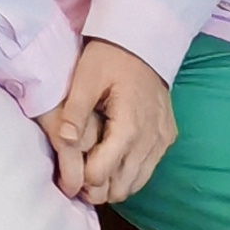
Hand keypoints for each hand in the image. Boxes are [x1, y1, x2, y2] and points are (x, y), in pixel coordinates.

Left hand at [43, 38, 175, 207]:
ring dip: (114, 184)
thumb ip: (75, 112)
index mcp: (129, 126)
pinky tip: (113, 162)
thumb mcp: (86, 78)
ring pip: (137, 182)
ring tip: (92, 173)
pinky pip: (148, 168)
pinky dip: (131, 173)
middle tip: (78, 179)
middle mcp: (151, 138)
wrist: (143, 40)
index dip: (82, 179)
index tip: (68, 175)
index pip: (103, 173)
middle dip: (98, 188)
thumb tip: (63, 142)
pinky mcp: (167, 137)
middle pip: (122, 186)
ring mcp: (162, 139)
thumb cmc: (110, 56)